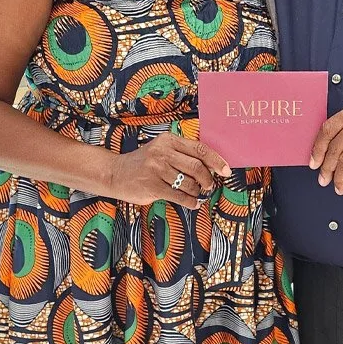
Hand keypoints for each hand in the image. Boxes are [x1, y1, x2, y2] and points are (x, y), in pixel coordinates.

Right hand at [104, 132, 232, 210]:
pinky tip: (193, 203)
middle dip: (208, 179)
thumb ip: (183, 154)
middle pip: (197, 167)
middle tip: (209, 186)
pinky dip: (191, 202)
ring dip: (197, 192)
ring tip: (196, 194)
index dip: (216, 161)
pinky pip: (179, 197)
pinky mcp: (152, 186)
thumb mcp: (162, 150)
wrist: (116, 173)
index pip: (199, 149)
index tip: (226, 170)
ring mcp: (156, 169)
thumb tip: (212, 166)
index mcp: (169, 140)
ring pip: (189, 184)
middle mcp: (162, 152)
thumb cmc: (144, 163)